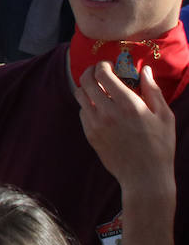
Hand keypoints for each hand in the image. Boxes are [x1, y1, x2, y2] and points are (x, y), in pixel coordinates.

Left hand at [76, 62, 176, 194]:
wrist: (145, 178)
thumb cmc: (160, 146)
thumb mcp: (164, 117)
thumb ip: (153, 90)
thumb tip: (145, 69)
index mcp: (128, 105)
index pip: (103, 74)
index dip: (103, 65)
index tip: (109, 66)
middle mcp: (108, 112)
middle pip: (86, 81)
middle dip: (91, 72)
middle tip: (99, 73)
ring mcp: (95, 124)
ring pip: (80, 95)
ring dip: (87, 88)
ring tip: (99, 90)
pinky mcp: (89, 134)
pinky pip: (82, 112)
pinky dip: (88, 105)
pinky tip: (101, 109)